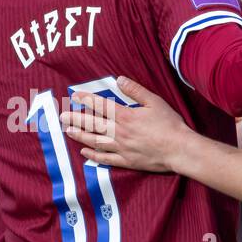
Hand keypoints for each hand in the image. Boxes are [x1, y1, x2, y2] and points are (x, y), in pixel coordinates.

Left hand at [58, 77, 188, 172]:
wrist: (179, 150)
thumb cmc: (170, 124)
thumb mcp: (155, 101)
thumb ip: (135, 90)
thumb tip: (119, 79)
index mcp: (125, 116)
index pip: (101, 106)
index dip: (86, 100)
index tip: (75, 97)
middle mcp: (119, 132)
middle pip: (93, 124)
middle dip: (76, 119)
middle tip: (62, 116)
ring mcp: (121, 148)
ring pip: (95, 141)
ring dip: (80, 136)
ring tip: (68, 131)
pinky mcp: (126, 161)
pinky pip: (105, 159)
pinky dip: (93, 155)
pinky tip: (84, 152)